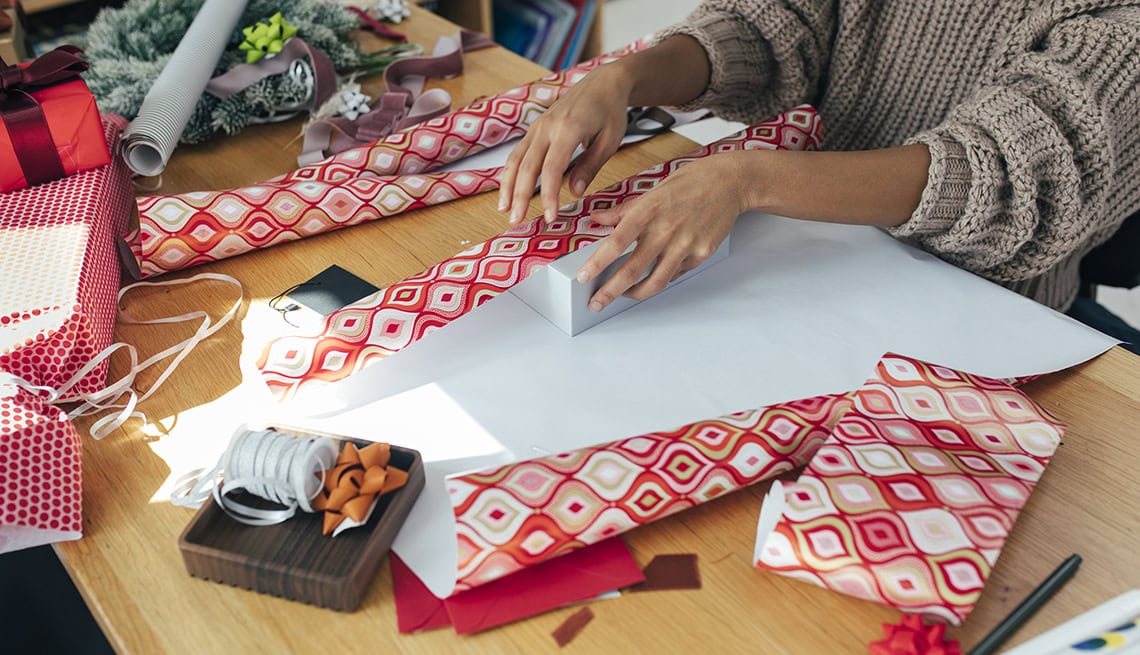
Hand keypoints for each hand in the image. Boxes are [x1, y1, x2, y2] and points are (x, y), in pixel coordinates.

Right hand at [498, 64, 632, 224]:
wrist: (603, 82)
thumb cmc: (610, 111)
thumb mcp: (610, 140)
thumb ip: (590, 166)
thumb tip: (574, 193)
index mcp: (568, 129)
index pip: (552, 169)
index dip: (549, 195)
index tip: (550, 217)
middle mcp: (547, 127)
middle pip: (527, 167)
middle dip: (520, 196)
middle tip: (516, 221)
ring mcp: (538, 127)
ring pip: (516, 159)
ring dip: (508, 186)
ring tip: (505, 210)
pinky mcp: (535, 129)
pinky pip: (517, 153)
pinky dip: (510, 173)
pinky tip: (508, 190)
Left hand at [577, 152, 753, 311]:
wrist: (727, 183)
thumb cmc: (688, 184)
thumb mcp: (651, 192)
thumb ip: (623, 211)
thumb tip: (596, 218)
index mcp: (648, 211)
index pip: (617, 242)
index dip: (598, 262)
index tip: (584, 277)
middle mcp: (666, 230)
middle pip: (633, 270)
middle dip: (610, 292)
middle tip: (596, 303)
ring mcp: (685, 245)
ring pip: (656, 281)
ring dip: (635, 294)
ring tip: (623, 296)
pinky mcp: (701, 254)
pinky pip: (676, 274)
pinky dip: (662, 278)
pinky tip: (654, 276)